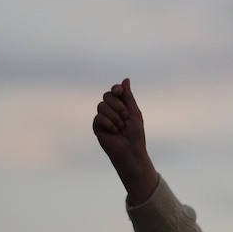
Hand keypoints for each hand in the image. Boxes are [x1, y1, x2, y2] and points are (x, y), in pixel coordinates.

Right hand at [92, 78, 157, 201]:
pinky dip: (108, 123)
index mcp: (121, 105)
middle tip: (126, 116)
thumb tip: (125, 80)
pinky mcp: (97, 127)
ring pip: (101, 106)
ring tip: (121, 127)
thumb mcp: (134, 112)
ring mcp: (103, 118)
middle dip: (117, 104)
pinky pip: (98, 117)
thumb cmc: (135, 133)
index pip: (114, 91)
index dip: (116, 89)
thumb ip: (128, 96)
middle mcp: (111, 110)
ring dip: (114, 116)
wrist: (130, 151)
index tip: (119, 92)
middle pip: (106, 96)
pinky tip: (114, 131)